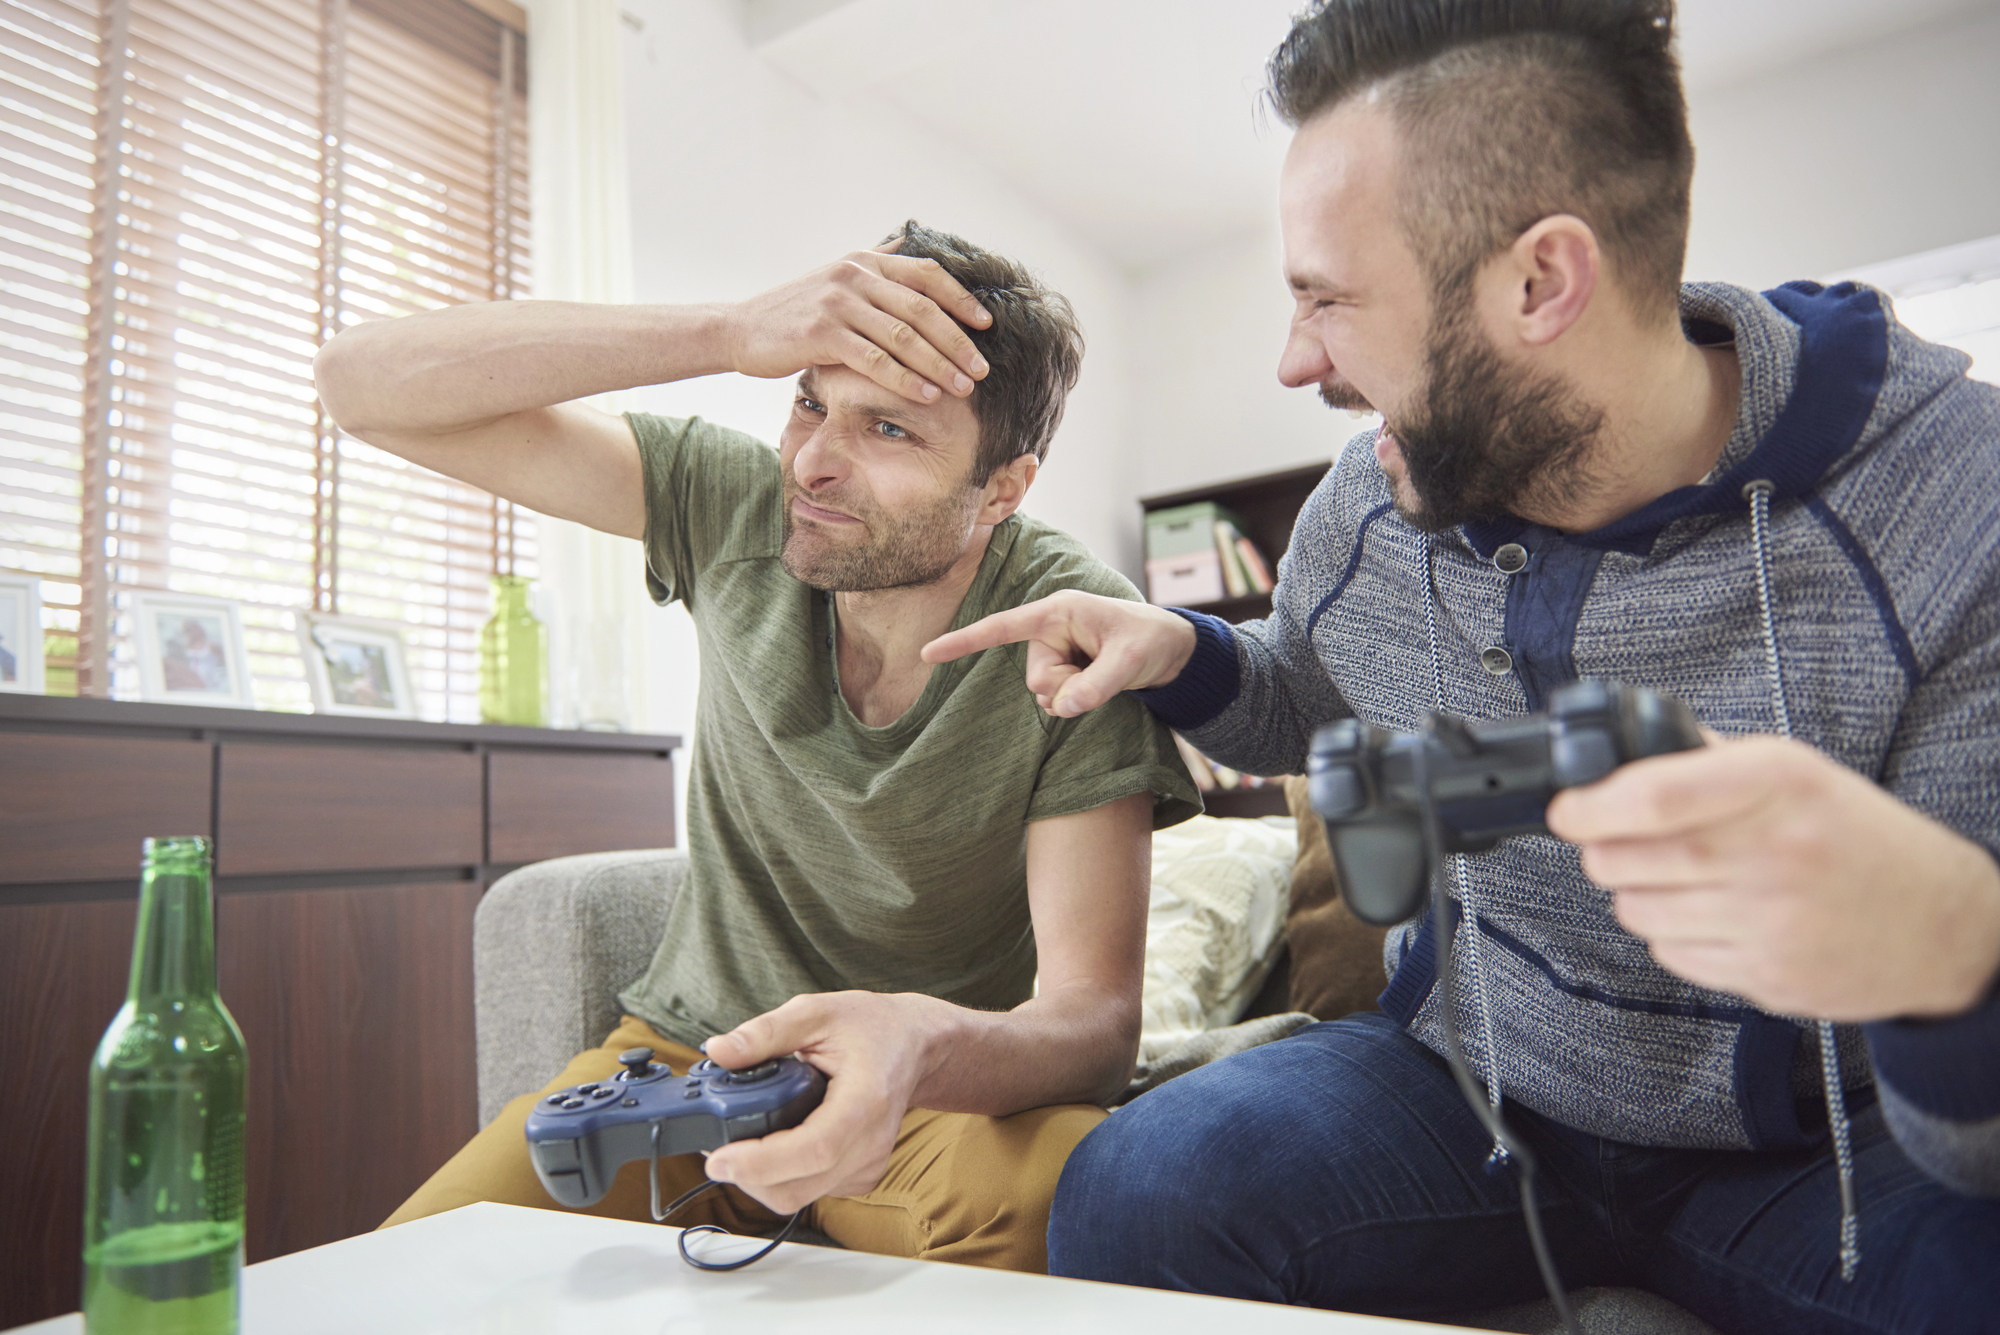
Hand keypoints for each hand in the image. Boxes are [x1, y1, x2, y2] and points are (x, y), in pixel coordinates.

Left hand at [699, 991, 941, 1213]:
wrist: (912, 1045)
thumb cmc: (870, 1027)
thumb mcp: (816, 1012)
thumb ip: (765, 1032)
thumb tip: (718, 1051)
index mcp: (865, 1100)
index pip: (814, 1149)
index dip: (762, 1162)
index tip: (719, 1159)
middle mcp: (870, 1143)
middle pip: (797, 1188)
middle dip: (746, 1175)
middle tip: (714, 1147)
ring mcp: (867, 1165)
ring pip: (797, 1197)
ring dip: (758, 1179)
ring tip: (740, 1140)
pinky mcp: (860, 1177)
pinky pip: (809, 1191)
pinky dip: (780, 1177)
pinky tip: (774, 1143)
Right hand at [723, 246, 991, 405]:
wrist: (740, 330)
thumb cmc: (795, 314)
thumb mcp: (836, 282)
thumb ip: (873, 271)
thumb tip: (905, 249)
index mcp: (865, 261)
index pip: (927, 274)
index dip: (961, 300)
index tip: (987, 325)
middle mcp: (855, 275)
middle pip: (923, 309)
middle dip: (958, 342)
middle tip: (982, 370)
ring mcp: (839, 302)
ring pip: (904, 337)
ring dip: (939, 365)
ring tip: (963, 388)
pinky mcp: (822, 333)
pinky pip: (875, 360)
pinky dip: (905, 380)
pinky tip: (926, 395)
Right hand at [922, 590, 1198, 716]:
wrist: (1168, 649)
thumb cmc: (1150, 640)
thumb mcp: (1130, 661)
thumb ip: (1096, 685)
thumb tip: (1062, 709)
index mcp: (1057, 612)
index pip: (1002, 628)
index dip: (964, 642)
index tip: (927, 654)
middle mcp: (1049, 630)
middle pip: (1035, 678)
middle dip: (1066, 687)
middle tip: (1102, 672)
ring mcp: (1054, 652)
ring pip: (1044, 693)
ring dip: (1073, 695)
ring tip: (1103, 674)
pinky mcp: (1061, 670)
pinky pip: (1054, 699)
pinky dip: (1075, 700)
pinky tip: (1096, 682)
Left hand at [1545, 734, 1999, 1022]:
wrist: (1943, 925)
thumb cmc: (1859, 839)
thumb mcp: (1795, 771)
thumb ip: (1707, 760)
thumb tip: (1616, 758)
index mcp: (1779, 784)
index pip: (1652, 796)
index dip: (1589, 806)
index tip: (1567, 810)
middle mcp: (1775, 852)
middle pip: (1627, 858)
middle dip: (1603, 850)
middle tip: (1617, 843)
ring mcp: (1772, 922)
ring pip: (1638, 911)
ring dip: (1637, 894)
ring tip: (1681, 879)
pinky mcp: (1768, 978)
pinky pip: (1671, 956)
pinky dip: (1671, 936)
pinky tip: (1713, 917)